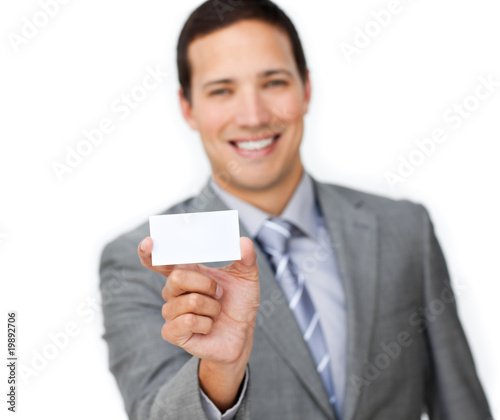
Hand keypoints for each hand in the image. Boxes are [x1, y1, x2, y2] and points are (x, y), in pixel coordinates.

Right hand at [138, 236, 259, 410]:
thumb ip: (246, 258)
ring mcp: (171, 312)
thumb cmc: (238, 303)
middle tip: (219, 293)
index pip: (159, 261)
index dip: (149, 252)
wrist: (242, 334)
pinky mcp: (172, 333)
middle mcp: (173, 291)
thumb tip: (244, 242)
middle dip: (206, 284)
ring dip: (212, 307)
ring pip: (189, 301)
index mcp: (186, 273)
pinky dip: (207, 323)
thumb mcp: (246, 277)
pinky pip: (188, 321)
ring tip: (216, 312)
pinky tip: (209, 326)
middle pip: (177, 277)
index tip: (149, 242)